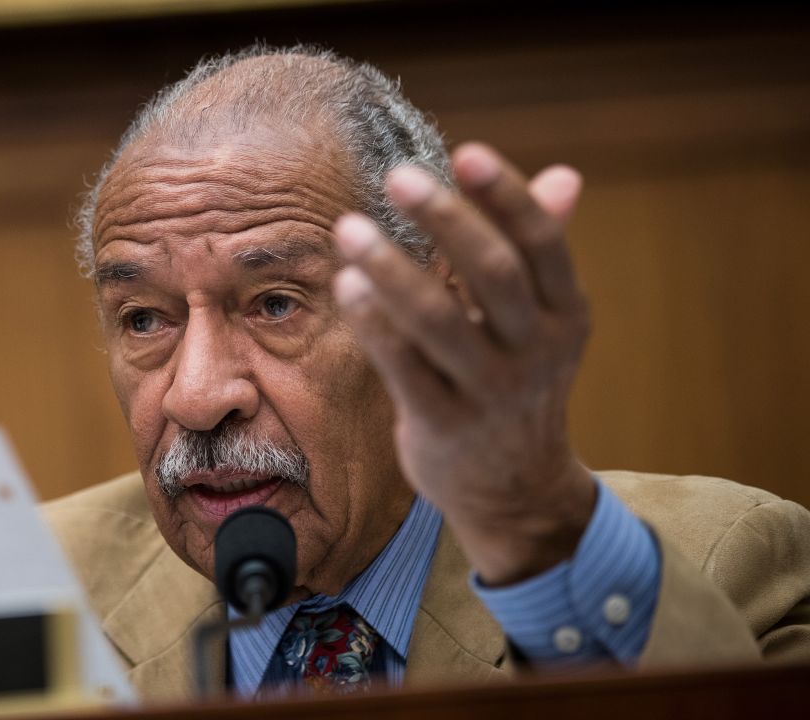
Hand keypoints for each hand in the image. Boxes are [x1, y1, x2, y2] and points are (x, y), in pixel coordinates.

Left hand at [331, 143, 596, 586]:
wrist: (515, 492)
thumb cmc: (515, 385)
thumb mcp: (543, 323)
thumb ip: (538, 252)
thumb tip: (565, 174)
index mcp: (564, 314)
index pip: (543, 244)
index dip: (507, 196)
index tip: (465, 152)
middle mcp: (536, 350)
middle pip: (494, 274)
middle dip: (446, 220)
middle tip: (397, 176)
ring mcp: (491, 392)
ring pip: (440, 321)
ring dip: (391, 270)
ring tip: (348, 229)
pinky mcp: (444, 426)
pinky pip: (404, 368)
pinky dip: (375, 325)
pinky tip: (347, 287)